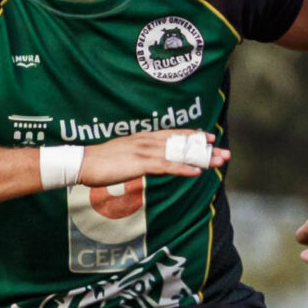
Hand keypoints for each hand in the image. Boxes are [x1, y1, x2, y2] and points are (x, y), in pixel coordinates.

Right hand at [80, 128, 228, 186]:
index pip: (174, 134)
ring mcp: (144, 151)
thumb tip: (151, 160)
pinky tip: (196, 173)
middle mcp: (147, 141)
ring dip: (200, 159)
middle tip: (226, 153)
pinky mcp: (139, 164)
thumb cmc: (101, 161)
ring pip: (178, 154)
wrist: (81, 163)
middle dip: (205, 149)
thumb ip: (140, 155)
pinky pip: (165, 166)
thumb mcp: (125, 154)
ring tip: (219, 162)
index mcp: (144, 138)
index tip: (210, 138)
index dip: (193, 136)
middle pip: (182, 144)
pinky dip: (182, 169)